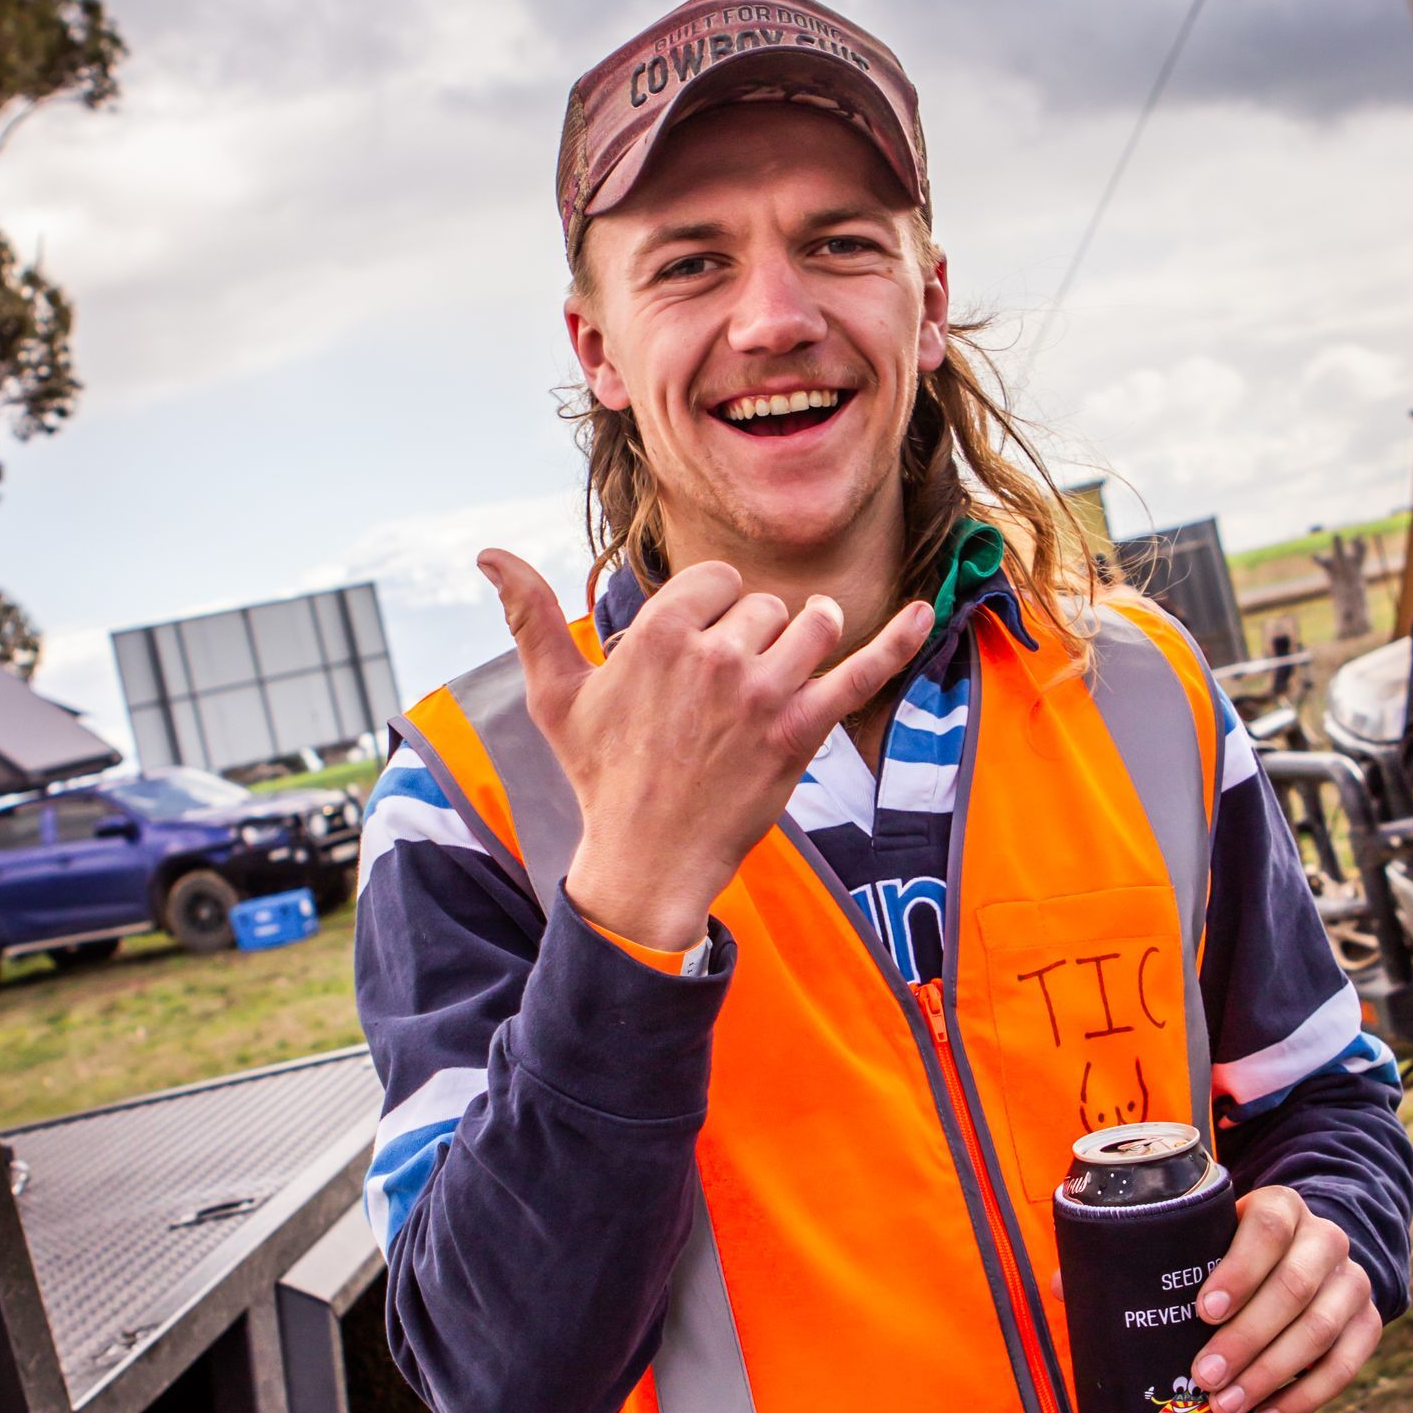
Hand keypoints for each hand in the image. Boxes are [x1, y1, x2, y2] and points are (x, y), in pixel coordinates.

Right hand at [478, 551, 933, 953]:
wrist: (647, 858)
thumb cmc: (603, 776)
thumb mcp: (556, 696)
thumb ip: (528, 617)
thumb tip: (485, 554)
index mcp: (659, 635)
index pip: (716, 581)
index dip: (712, 614)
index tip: (697, 656)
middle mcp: (715, 655)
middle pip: (765, 605)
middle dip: (754, 637)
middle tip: (724, 696)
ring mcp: (765, 692)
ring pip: (811, 625)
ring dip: (806, 639)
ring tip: (783, 673)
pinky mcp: (803, 730)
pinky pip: (862, 671)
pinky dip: (898, 639)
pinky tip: (928, 611)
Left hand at [1188, 1186, 1381, 1412]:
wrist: (1306, 1254)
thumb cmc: (1238, 1252)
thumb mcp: (1214, 1234)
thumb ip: (1170, 1255)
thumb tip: (1082, 1290)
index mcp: (1283, 1206)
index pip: (1268, 1229)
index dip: (1238, 1271)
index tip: (1205, 1310)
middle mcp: (1326, 1239)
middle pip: (1293, 1287)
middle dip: (1246, 1337)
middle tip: (1206, 1375)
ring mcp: (1352, 1282)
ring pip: (1319, 1330)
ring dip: (1269, 1374)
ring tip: (1227, 1404)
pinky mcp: (1367, 1323)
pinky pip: (1344, 1366)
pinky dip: (1303, 1397)